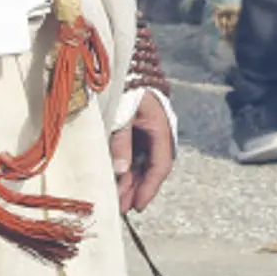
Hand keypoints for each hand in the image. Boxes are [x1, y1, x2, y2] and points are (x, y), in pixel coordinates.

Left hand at [111, 93, 176, 214]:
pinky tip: (115, 182)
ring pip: (140, 165)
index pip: (160, 165)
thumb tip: (120, 171)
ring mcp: (146, 134)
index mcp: (161, 129)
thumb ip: (122, 142)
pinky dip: (124, 170)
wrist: (123, 67)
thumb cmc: (124, 88)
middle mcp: (157, 135)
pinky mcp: (134, 133)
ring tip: (116, 199)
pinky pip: (132, 157)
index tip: (138, 206)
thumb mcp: (122, 115)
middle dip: (136, 189)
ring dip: (129, 182)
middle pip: (150, 169)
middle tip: (122, 208)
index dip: (149, 188)